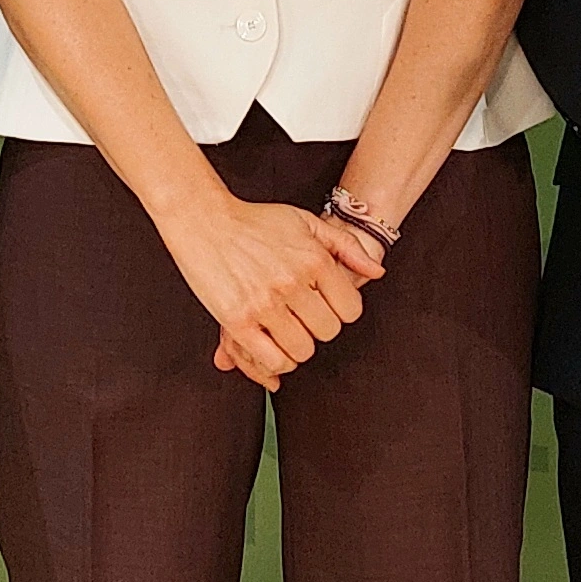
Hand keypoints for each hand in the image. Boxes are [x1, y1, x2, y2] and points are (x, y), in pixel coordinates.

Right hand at [159, 193, 383, 389]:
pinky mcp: (238, 320)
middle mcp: (293, 282)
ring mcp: (265, 303)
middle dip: (317, 329)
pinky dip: (276, 362)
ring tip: (285, 332)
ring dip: (296, 347)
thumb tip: (377, 272)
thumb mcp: (306, 222)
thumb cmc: (254, 221)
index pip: (350, 310)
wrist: (204, 219)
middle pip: (327, 332)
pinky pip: (272, 359)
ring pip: (302, 351)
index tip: (325, 307)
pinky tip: (270, 346)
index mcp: (314, 259)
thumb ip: (347, 247)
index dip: (340, 312)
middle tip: (302, 318)